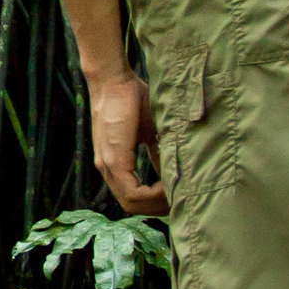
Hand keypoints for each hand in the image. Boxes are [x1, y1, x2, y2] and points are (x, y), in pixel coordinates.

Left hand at [87, 66, 166, 215]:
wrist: (114, 79)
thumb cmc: (133, 100)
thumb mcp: (151, 133)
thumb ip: (159, 154)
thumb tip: (175, 174)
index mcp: (115, 164)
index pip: (132, 198)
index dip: (155, 203)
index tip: (176, 196)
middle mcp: (107, 169)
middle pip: (131, 206)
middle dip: (158, 208)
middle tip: (180, 201)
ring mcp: (107, 165)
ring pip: (131, 202)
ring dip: (157, 203)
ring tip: (177, 193)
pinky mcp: (113, 158)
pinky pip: (133, 191)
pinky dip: (153, 194)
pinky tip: (169, 185)